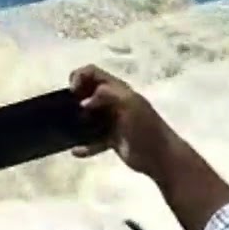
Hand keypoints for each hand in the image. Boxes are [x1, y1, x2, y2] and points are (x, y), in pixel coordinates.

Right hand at [68, 65, 179, 179]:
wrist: (160, 157)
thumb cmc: (146, 127)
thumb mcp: (129, 103)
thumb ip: (106, 94)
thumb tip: (83, 102)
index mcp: (118, 90)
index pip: (93, 73)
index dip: (79, 76)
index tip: (72, 91)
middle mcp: (113, 102)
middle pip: (88, 91)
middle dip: (74, 97)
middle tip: (68, 108)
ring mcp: (112, 121)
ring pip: (88, 116)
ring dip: (77, 120)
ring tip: (69, 128)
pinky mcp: (111, 139)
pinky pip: (92, 139)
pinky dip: (84, 144)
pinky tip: (77, 150)